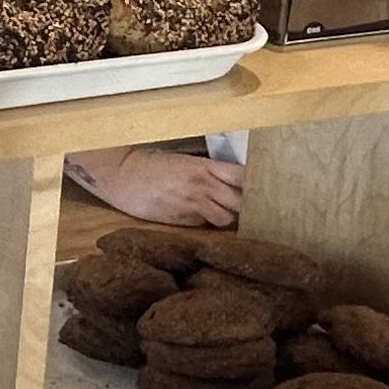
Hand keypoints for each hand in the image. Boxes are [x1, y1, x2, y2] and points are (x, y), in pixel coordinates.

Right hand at [76, 144, 242, 227]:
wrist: (122, 176)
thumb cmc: (150, 165)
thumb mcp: (183, 162)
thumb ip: (208, 173)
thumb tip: (232, 186)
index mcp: (205, 167)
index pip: (244, 176)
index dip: (257, 185)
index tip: (266, 188)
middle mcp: (203, 186)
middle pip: (242, 201)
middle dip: (251, 206)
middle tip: (258, 209)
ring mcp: (193, 205)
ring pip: (228, 219)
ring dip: (232, 219)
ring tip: (233, 218)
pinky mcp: (182, 220)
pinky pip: (207, 225)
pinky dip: (211, 225)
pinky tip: (209, 221)